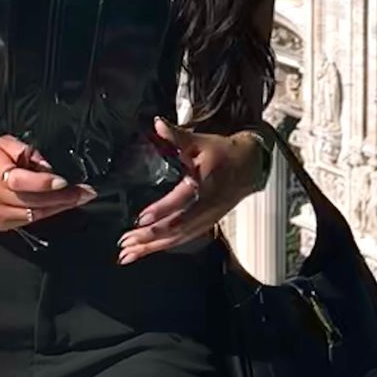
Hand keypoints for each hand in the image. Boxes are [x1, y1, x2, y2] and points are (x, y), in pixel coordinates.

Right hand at [0, 134, 95, 232]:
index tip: (65, 181)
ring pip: (34, 216)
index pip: (22, 182)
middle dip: (64, 198)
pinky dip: (46, 214)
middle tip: (87, 193)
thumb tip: (48, 167)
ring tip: (80, 199)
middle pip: (34, 202)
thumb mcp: (2, 144)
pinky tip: (60, 206)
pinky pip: (28, 223)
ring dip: (59, 208)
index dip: (45, 183)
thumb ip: (26, 152)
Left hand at [117, 117, 264, 262]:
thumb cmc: (223, 152)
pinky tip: (146, 251)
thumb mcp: (201, 141)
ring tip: (128, 254)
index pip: (181, 201)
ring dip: (153, 247)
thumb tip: (157, 123)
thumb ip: (177, 135)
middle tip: (126, 243)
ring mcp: (207, 218)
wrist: (250, 166)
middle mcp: (207, 207)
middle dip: (150, 237)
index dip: (161, 211)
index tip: (140, 219)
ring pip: (178, 238)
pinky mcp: (206, 223)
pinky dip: (163, 247)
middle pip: (177, 227)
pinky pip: (183, 239)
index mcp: (206, 185)